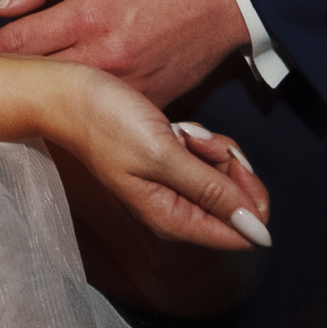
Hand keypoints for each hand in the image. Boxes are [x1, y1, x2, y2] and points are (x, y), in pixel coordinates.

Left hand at [0, 0, 248, 106]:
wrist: (218, 0)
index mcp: (86, 15)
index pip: (20, 40)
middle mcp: (102, 56)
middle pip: (35, 74)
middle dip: (0, 76)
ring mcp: (125, 85)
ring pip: (65, 98)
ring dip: (31, 95)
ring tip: (1, 93)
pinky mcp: (145, 102)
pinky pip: (101, 111)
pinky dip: (74, 109)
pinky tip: (51, 106)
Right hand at [43, 61, 271, 251]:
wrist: (68, 95)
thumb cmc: (106, 123)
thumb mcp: (163, 155)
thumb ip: (212, 192)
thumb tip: (258, 232)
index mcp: (173, 219)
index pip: (240, 233)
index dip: (250, 199)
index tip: (229, 164)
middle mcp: (176, 209)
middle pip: (236, 203)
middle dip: (230, 167)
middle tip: (198, 141)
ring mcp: (172, 186)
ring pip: (223, 177)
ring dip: (213, 148)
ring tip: (183, 132)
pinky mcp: (169, 164)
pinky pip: (205, 160)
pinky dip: (200, 141)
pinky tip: (179, 129)